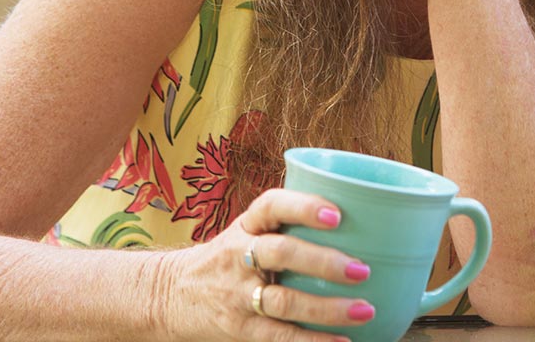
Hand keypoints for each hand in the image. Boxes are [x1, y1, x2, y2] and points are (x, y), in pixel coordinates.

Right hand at [168, 188, 376, 341]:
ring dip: (326, 308)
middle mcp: (239, 255)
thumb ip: (287, 227)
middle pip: (281, 253)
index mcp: (246, 225)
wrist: (171, 293)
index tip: (337, 215)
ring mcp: (237, 294)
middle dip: (323, 261)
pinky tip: (342, 341)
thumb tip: (360, 223)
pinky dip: (312, 341)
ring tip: (364, 309)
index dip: (304, 207)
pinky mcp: (239, 328)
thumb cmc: (227, 258)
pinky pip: (279, 335)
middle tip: (362, 269)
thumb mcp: (247, 232)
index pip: (272, 206)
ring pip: (283, 300)